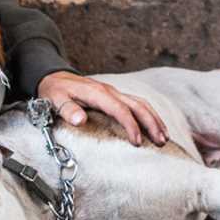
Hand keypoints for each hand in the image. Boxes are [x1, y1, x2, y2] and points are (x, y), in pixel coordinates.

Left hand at [36, 71, 167, 146]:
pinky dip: (149, 115)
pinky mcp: (115, 96)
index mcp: (97, 93)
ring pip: (140, 103)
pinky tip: (155, 127)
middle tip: (161, 142)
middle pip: (137, 105)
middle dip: (151, 123)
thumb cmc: (55, 91)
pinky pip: (137, 104)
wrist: (54, 77)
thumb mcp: (55, 99)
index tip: (137, 142)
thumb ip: (67, 109)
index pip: (118, 109)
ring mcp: (114, 92)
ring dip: (154, 120)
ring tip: (164, 138)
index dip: (130, 125)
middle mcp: (109, 91)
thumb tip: (80, 120)